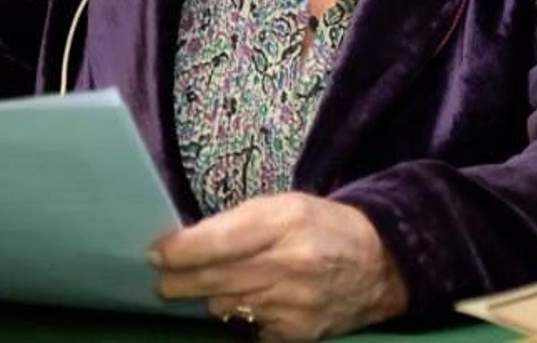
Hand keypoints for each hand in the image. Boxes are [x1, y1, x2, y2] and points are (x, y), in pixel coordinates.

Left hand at [149, 192, 408, 340]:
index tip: (155, 254)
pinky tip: (247, 303)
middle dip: (179, 282)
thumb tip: (185, 244)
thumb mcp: (283, 206)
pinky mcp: (297, 334)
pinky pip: (249, 329)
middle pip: (216, 279)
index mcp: (284, 221)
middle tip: (160, 281)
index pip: (219, 241)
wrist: (380, 263)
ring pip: (226, 307)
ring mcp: (294, 304)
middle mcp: (289, 264)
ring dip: (210, 298)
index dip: (181, 251)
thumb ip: (237, 223)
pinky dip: (240, 317)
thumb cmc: (321, 226)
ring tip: (208, 287)